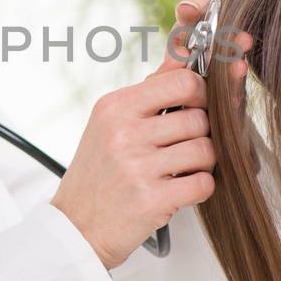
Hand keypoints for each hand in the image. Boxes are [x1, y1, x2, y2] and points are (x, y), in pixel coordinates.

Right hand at [48, 0, 252, 269]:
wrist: (74, 229)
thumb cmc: (97, 173)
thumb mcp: (112, 122)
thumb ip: (152, 88)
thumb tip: (185, 51)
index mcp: (115, 106)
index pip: (183, 81)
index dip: (200, 94)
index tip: (194, 107)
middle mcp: (124, 132)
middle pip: (199, 118)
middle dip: (200, 133)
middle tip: (182, 147)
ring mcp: (137, 166)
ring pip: (206, 150)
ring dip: (201, 163)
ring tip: (179, 170)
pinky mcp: (151, 200)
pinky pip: (203, 183)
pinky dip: (198, 188)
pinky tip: (178, 190)